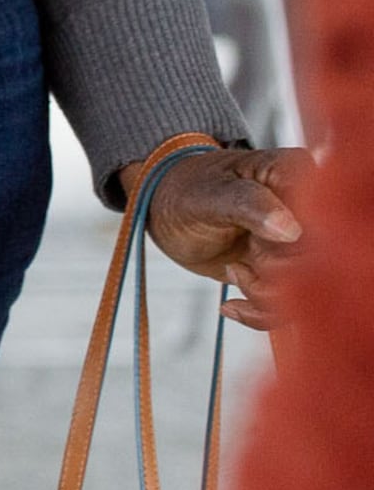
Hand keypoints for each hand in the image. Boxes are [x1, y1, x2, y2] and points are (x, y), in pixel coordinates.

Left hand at [130, 141, 307, 329]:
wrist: (166, 211)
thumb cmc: (185, 191)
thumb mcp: (208, 195)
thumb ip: (248, 205)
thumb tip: (292, 230)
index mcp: (298, 178)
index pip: (323, 225)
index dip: (289, 245)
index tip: (256, 244)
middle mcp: (309, 213)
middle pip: (319, 263)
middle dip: (273, 272)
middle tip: (242, 257)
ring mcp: (300, 246)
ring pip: (306, 290)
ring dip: (264, 292)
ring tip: (234, 269)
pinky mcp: (288, 273)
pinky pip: (290, 308)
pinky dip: (259, 312)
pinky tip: (232, 305)